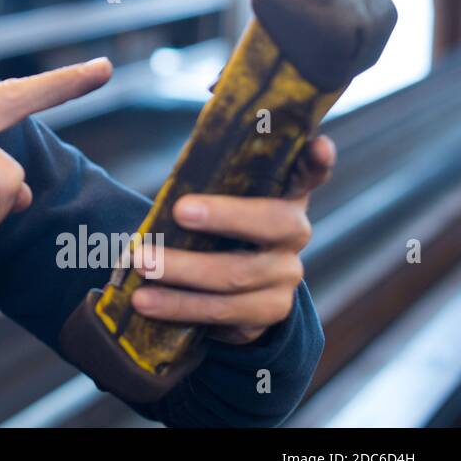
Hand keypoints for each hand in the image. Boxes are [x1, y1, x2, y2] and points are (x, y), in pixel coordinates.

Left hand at [131, 135, 336, 344]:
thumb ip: (210, 182)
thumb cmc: (218, 225)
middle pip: (273, 224)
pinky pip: (223, 314)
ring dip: (183, 271)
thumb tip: (172, 182)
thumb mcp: (219, 199)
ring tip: (141, 264)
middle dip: (224, 216)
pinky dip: (179, 307)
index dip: (316, 161)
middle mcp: (294, 235)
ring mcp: (284, 277)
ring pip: (238, 277)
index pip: (309, 173)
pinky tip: (145, 301)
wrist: (235, 286)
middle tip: (179, 210)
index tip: (318, 145)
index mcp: (285, 195)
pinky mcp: (266, 314)